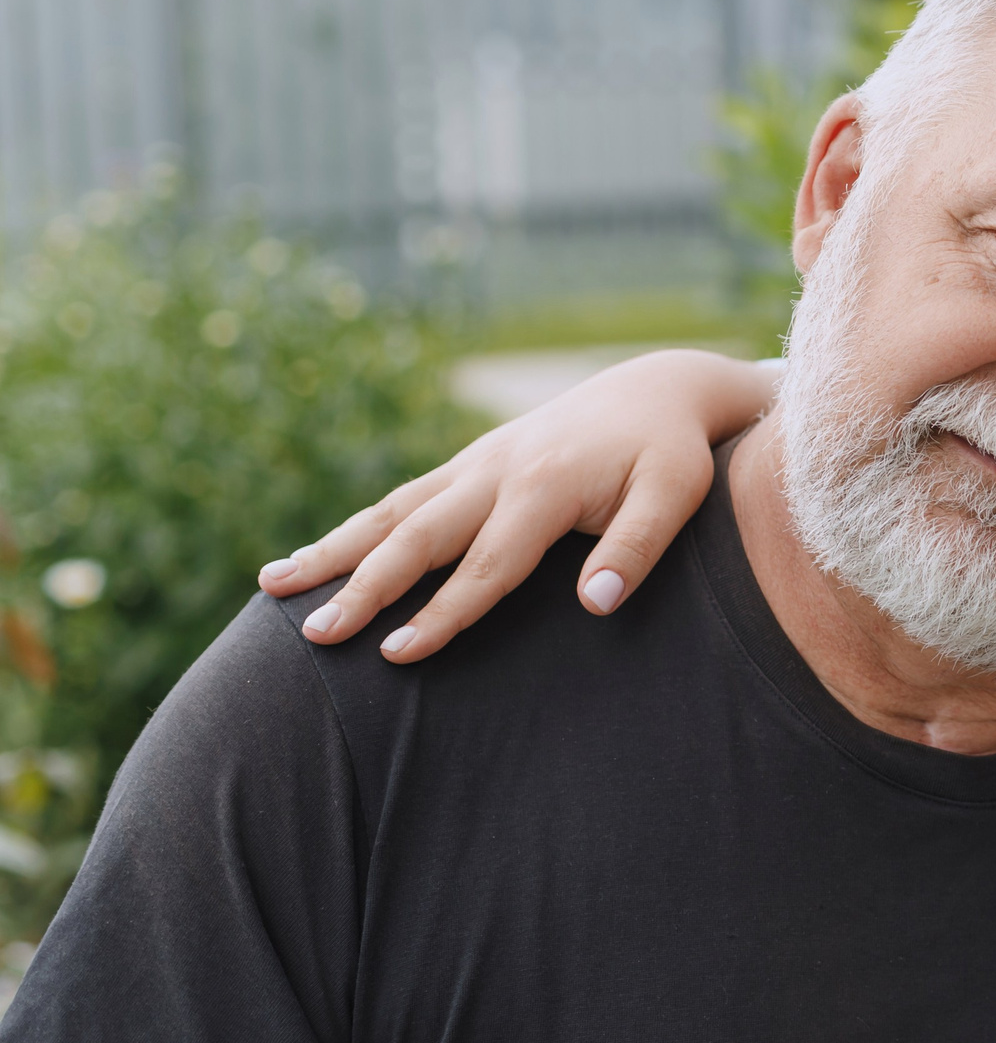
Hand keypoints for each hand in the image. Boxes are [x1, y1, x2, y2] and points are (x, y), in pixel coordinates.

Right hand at [259, 348, 778, 661]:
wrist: (659, 387)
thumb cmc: (671, 453)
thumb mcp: (675, 497)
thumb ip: (636, 549)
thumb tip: (594, 606)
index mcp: (542, 487)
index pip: (485, 566)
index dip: (442, 613)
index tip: (397, 655)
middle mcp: (495, 471)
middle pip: (418, 538)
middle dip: (363, 588)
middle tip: (314, 636)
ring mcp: (476, 463)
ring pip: (393, 511)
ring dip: (334, 550)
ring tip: (273, 586)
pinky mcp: (470, 462)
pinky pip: (403, 498)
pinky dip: (357, 527)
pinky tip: (319, 554)